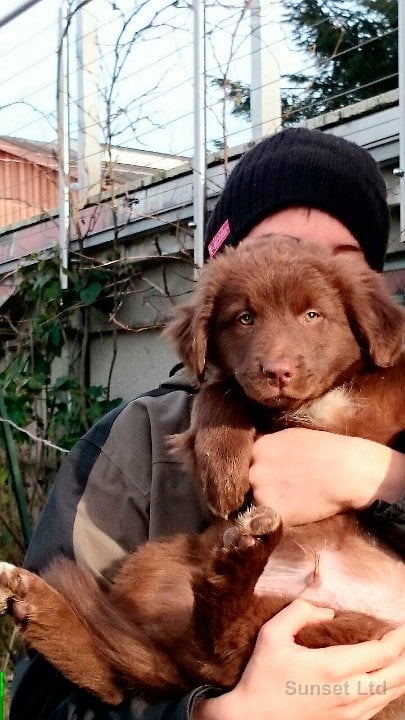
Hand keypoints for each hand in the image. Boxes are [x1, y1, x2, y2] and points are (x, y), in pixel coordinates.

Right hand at [194, 600, 404, 719]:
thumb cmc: (262, 676)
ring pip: (390, 693)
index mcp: (333, 667)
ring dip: (402, 673)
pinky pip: (378, 707)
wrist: (252, 719)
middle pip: (396, 676)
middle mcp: (347, 692)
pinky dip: (391, 691)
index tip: (402, 623)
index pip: (381, 653)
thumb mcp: (272, 634)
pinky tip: (390, 680)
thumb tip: (327, 610)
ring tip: (403, 655)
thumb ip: (299, 612)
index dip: (398, 638)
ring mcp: (348, 711)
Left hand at [249, 429, 404, 524]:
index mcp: (258, 448)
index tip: (267, 474)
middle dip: (258, 485)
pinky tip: (294, 511)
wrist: (349, 472)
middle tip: (280, 488)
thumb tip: (258, 455)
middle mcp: (254, 470)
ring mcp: (262, 493)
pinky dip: (276, 518)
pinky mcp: (273, 514)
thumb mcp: (291, 436)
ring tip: (290, 500)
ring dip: (266, 503)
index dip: (256, 469)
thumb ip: (270, 446)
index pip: (244, 462)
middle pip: (247, 482)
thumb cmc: (327, 449)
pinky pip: (267, 519)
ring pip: (255, 501)